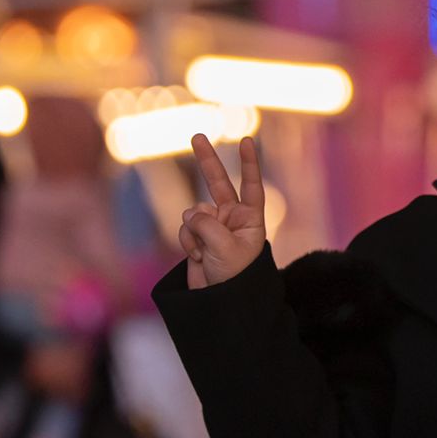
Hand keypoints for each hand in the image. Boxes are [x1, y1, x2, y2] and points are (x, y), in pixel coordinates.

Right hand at [179, 135, 266, 288]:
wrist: (220, 301)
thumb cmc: (234, 276)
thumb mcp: (224, 247)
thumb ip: (206, 224)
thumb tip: (191, 213)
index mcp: (250, 218)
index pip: (251, 185)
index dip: (249, 163)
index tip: (246, 140)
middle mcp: (232, 218)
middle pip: (218, 183)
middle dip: (207, 161)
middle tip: (198, 136)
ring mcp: (213, 226)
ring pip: (193, 213)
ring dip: (193, 231)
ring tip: (203, 252)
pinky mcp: (197, 237)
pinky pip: (185, 228)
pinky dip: (187, 241)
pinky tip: (196, 256)